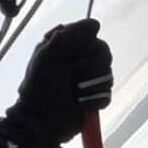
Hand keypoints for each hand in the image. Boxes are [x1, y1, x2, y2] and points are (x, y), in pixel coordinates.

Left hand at [3, 19, 112, 146]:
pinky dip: (96, 100)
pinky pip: (107, 93)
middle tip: (74, 76)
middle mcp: (76, 60)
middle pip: (103, 53)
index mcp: (64, 47)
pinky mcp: (93, 98)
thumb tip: (96, 24)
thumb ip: (71, 35)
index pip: (90, 36)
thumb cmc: (40, 88)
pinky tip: (83, 104)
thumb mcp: (49, 55)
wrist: (41, 123)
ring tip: (76, 94)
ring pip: (107, 74)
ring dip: (92, 86)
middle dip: (91, 67)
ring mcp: (86, 80)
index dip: (86, 47)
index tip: (73, 58)